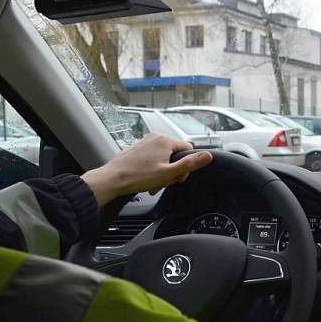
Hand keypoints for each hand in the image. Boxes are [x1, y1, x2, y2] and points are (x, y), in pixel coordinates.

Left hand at [81, 133, 212, 205]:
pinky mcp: (138, 149)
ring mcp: (145, 142)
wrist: (113, 179)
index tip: (177, 177)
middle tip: (164, 182)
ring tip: (154, 184)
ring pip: (164, 158)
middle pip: (175, 154)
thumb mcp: (169, 173)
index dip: (186, 166)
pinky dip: (153, 169)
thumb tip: (208, 156)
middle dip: (173, 170)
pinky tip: (147, 180)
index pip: (188, 150)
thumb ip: (190, 164)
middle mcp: (156, 137)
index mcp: (165, 140)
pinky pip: (153, 158)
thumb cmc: (138, 176)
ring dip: (163, 172)